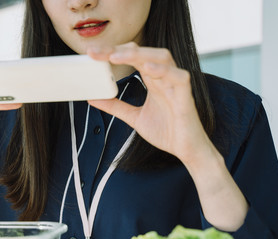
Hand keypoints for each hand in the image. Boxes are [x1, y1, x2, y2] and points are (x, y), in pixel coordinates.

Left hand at [87, 42, 211, 165]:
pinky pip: (179, 77)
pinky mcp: (185, 96)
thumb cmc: (166, 131)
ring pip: (162, 57)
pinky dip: (164, 70)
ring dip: (138, 54)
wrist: (186, 150)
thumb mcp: (133, 117)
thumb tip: (92, 98)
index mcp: (152, 79)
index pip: (132, 56)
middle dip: (119, 49)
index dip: (112, 52)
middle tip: (96, 51)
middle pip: (143, 52)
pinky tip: (148, 68)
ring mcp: (175, 85)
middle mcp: (163, 77)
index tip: (91, 53)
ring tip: (115, 56)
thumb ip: (115, 106)